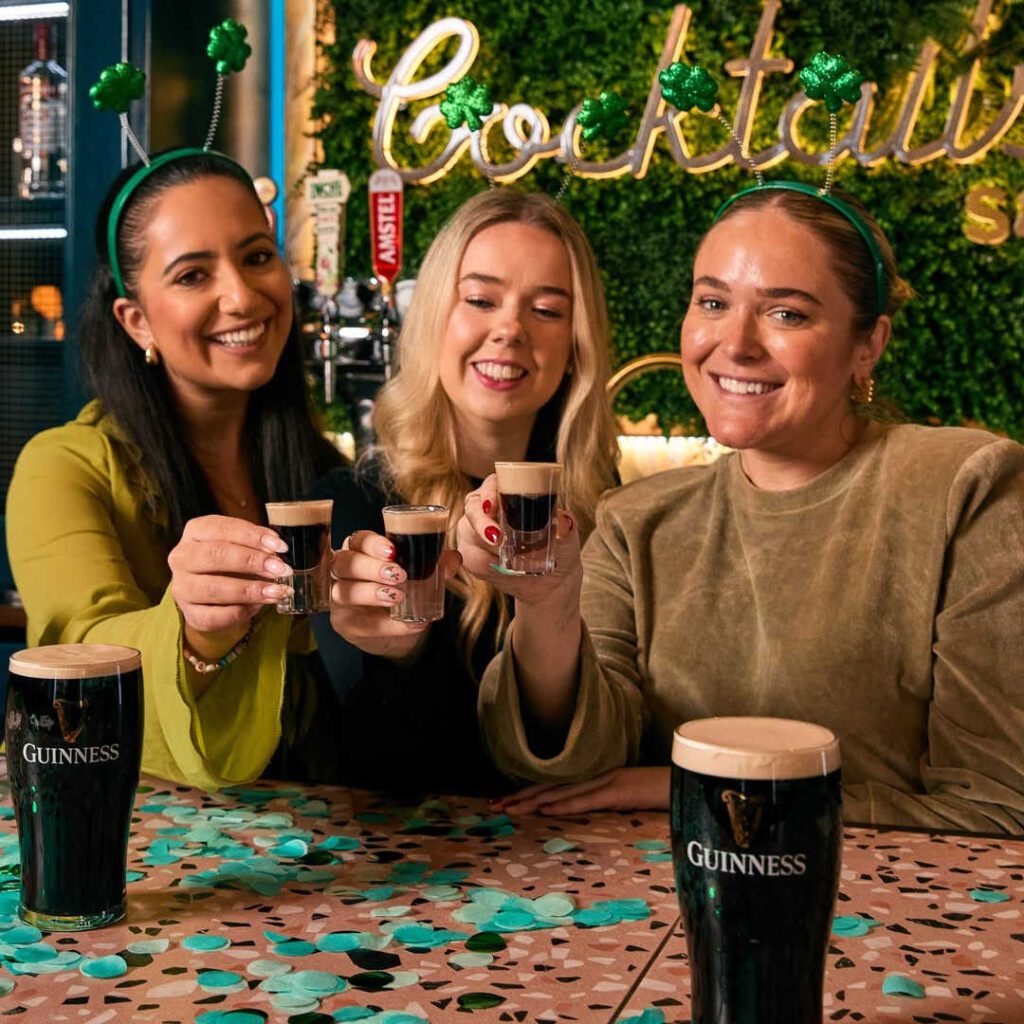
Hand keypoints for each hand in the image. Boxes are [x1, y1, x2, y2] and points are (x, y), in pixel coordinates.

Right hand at [168, 514, 291, 650]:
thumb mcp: (241, 545)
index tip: (280, 546)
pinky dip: (241, 612)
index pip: (223, 529)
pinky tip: (258, 606)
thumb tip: (276, 550)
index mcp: (195, 532)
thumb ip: (256, 544)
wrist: (212, 596)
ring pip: (214, 588)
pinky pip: (215, 615)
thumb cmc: (229, 563)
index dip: (253, 537)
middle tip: (281, 569)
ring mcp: (182, 587)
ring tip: (277, 591)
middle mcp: (182, 558)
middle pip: (216, 555)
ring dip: (251, 590)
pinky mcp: (189, 613)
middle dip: (252, 562)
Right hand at [329, 529, 461, 660]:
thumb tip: (453, 558)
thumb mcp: (421, 573)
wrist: (399, 627)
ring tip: (399, 596)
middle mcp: (343, 572)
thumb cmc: (404, 588)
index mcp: (360, 550)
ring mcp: (340, 598)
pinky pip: (360, 624)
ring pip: (343, 591)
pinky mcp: (344, 624)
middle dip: (371, 567)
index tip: (393, 551)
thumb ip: (436, 563)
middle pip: (344, 563)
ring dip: (371, 593)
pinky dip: (387, 625)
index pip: (357, 539)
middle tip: (399, 575)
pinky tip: (410, 624)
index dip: (371, 544)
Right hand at [456, 475, 580, 606]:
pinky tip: (496, 569)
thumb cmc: (559, 549)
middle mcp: (489, 510)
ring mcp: (477, 532)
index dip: (489, 492)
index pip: (493, 484)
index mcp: (510, 495)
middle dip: (481, 522)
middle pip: (473, 506)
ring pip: (467, 532)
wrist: (551, 581)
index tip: (493, 505)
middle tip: (497, 538)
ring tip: (504, 559)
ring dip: (483, 547)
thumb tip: (563, 520)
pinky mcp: (473, 555)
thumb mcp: (567, 538)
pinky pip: (469, 557)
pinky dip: (481, 564)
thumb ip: (566, 527)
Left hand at [494, 767, 670, 814]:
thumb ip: (606, 804)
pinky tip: (546, 809)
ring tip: (509, 808)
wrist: (690, 781)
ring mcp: (608, 781)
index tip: (504, 801)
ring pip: (563, 791)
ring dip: (533, 801)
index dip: (528, 792)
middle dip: (521, 796)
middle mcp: (597, 775)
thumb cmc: (663, 794)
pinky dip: (565, 804)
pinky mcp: (620, 790)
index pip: (556, 785)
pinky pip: (588, 798)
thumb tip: (584, 815)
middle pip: (552, 786)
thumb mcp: (628, 801)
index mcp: (597, 778)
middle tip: (493, 805)